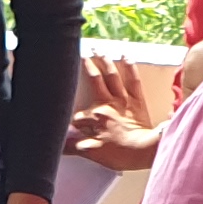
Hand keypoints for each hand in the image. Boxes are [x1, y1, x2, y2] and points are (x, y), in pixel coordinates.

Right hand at [68, 56, 162, 172]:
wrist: (145, 150)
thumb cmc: (120, 153)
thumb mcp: (92, 152)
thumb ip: (73, 147)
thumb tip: (57, 145)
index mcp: (95, 116)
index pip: (78, 115)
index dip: (73, 119)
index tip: (68, 118)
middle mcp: (107, 103)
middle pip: (94, 81)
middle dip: (87, 67)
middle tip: (81, 54)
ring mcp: (123, 100)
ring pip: (112, 76)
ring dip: (105, 62)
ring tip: (98, 50)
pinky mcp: (138, 101)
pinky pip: (133, 81)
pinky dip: (130, 67)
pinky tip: (126, 56)